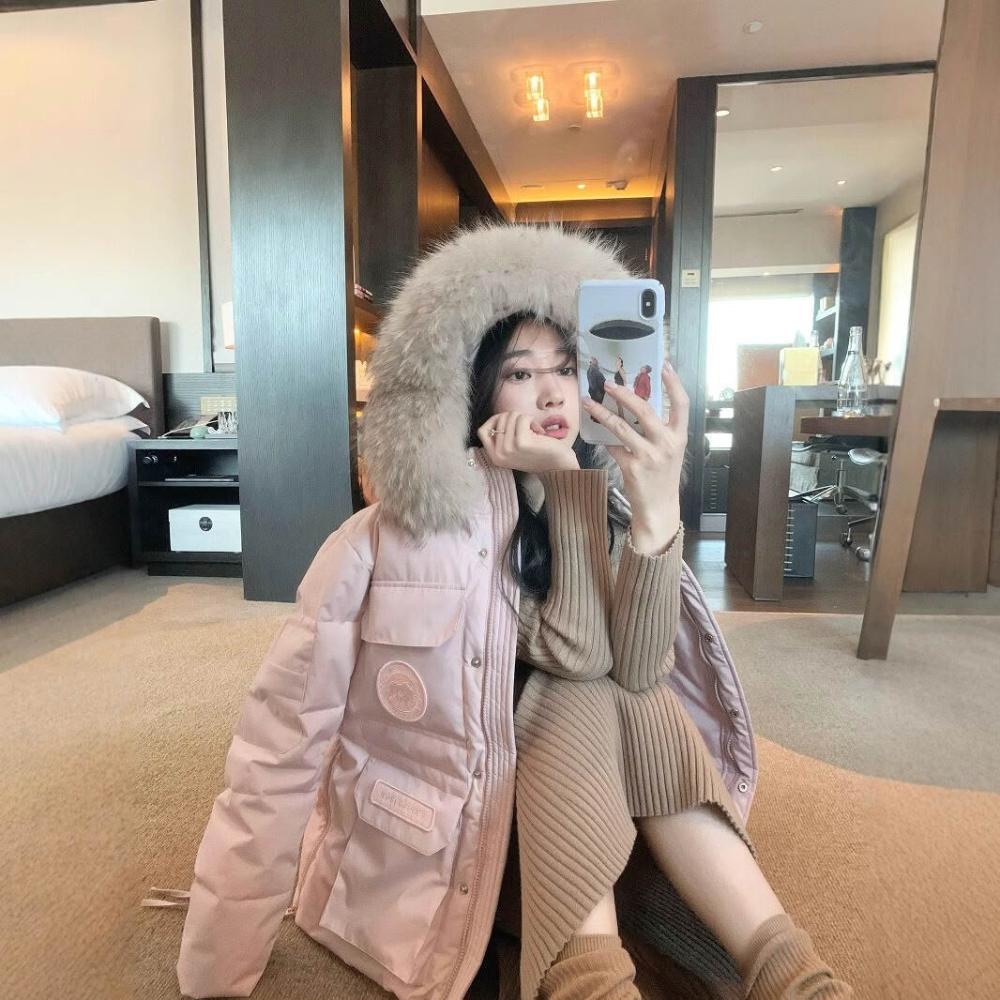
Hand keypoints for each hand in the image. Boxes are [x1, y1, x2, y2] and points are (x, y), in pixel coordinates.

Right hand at [477, 412, 579, 472]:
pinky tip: (539, 433)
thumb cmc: (538, 454)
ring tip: (533, 432)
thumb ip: (502, 437)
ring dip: (525, 419)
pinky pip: (523, 418)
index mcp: (494, 457)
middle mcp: (498, 454)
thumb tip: (499, 417)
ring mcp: (509, 448)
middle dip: (515, 418)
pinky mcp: (521, 442)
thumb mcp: (513, 449)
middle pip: (499, 419)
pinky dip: (533, 421)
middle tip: (527, 429)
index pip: (482, 430)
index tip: (508, 421)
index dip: (494, 420)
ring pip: (511, 416)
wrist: (558, 466)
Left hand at [582, 362, 687, 551]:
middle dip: (624, 393)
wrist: (659, 507)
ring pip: (622, 427)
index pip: (682, 404)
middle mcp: (666, 444)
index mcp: (679, 437)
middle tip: (609, 383)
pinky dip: (603, 438)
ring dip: (602, 412)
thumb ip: (659, 430)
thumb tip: (637, 403)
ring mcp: (649, 456)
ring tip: (589, 401)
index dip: (674, 383)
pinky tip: (594, 431)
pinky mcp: (632, 467)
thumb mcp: (670, 451)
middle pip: (645, 410)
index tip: (665, 365)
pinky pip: (613, 446)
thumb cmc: (663, 475)